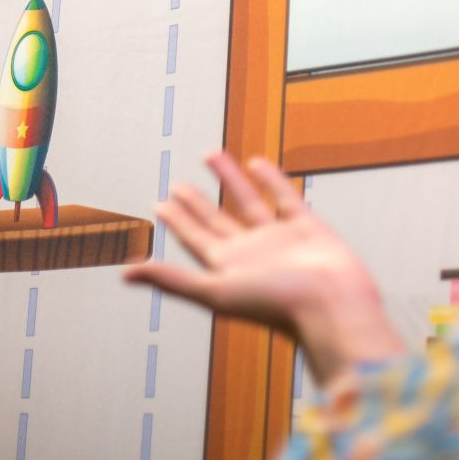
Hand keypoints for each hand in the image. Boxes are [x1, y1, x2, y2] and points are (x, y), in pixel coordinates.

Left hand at [124, 151, 404, 386]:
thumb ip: (172, 280)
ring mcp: (279, 240)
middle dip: (196, 204)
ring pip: (247, 203)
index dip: (176, 222)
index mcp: (228, 270)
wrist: (333, 304)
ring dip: (228, 180)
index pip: (194, 240)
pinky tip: (257, 163)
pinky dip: (270, 179)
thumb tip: (125, 273)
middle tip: (178, 184)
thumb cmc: (277, 305)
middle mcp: (251, 254)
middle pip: (216, 223)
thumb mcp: (216, 291)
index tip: (159, 202)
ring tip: (210, 154)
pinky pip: (283, 197)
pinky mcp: (306, 227)